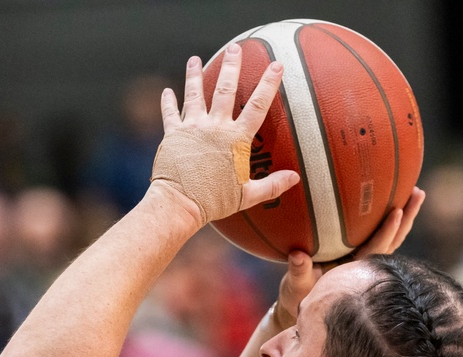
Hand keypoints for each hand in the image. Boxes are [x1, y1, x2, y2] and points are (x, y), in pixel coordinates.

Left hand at [152, 44, 299, 223]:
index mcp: (235, 138)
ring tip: (194, 59)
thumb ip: (272, 185)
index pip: (257, 105)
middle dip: (231, 66)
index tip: (276, 65)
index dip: (268, 83)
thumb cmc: (214, 201)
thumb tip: (295, 178)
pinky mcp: (173, 134)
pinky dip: (168, 102)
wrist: (179, 202)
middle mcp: (214, 126)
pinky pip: (169, 113)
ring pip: (194, 94)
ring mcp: (192, 127)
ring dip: (194, 75)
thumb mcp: (247, 195)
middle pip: (225, 89)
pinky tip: (167, 91)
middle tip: (235, 48)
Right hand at [273, 186, 425, 325]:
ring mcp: (366, 260)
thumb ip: (299, 271)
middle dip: (406, 218)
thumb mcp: (297, 284)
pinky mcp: (362, 254)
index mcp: (354, 270)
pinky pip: (383, 237)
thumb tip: (298, 256)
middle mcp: (365, 265)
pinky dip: (394, 222)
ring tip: (417, 192)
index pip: (375, 249)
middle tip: (418, 193)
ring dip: (406, 217)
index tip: (397, 212)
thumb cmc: (299, 293)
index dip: (386, 232)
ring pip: (392, 238)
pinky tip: (400, 203)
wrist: (302, 303)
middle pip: (392, 241)